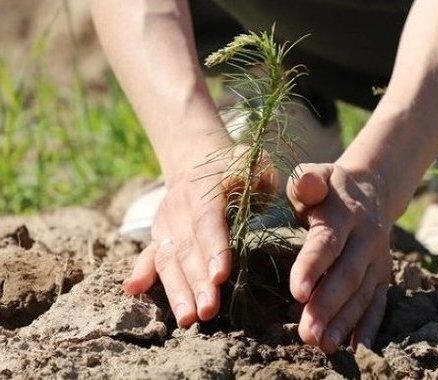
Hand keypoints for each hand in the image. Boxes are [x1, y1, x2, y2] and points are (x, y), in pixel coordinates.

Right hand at [122, 144, 277, 326]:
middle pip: (187, 248)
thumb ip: (260, 175)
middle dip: (197, 282)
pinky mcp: (159, 235)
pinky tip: (133, 290)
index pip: (208, 221)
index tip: (220, 276)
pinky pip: (148, 255)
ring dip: (177, 290)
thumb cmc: (235, 167)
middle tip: (208, 310)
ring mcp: (166, 222)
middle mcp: (179, 207)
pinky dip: (141, 272)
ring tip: (187, 319)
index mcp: (204, 189)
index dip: (213, 248)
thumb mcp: (252, 162)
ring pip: (168, 259)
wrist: (198, 161)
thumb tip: (263, 187)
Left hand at [287, 163, 391, 352]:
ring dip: (345, 321)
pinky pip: (379, 302)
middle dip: (327, 305)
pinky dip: (369, 326)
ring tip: (323, 345)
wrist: (371, 190)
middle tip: (307, 333)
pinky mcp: (383, 274)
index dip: (313, 266)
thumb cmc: (329, 187)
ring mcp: (378, 258)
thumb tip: (307, 184)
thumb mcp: (316, 175)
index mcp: (344, 213)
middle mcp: (366, 237)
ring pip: (363, 293)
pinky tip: (357, 347)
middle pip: (347, 274)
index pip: (327, 242)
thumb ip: (306, 180)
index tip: (296, 292)